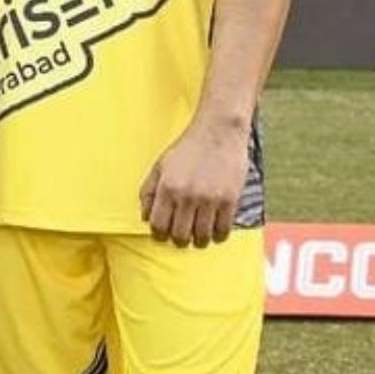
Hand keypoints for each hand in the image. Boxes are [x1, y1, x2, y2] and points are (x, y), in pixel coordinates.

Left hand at [139, 117, 249, 247]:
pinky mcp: (230, 200)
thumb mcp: (160, 166)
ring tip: (197, 236)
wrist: (218, 132)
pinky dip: (217, 236)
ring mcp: (210, 199)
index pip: (158, 225)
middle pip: (179, 235)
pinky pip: (223, 230)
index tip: (163, 234)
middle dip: (178, 240)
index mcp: (167, 187)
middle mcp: (187, 196)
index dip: (158, 234)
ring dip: (198, 241)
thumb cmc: (187, 148)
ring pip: (201, 237)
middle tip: (181, 237)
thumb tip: (145, 218)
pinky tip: (214, 231)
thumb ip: (148, 191)